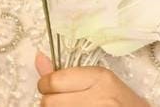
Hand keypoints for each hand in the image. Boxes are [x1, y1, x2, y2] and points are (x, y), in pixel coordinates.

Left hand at [35, 51, 149, 105]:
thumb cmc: (121, 101)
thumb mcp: (99, 81)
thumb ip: (67, 73)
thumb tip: (38, 58)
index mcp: (99, 77)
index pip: (54, 81)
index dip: (46, 85)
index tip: (51, 87)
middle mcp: (98, 97)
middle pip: (49, 102)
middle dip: (50, 102)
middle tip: (62, 101)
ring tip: (70, 106)